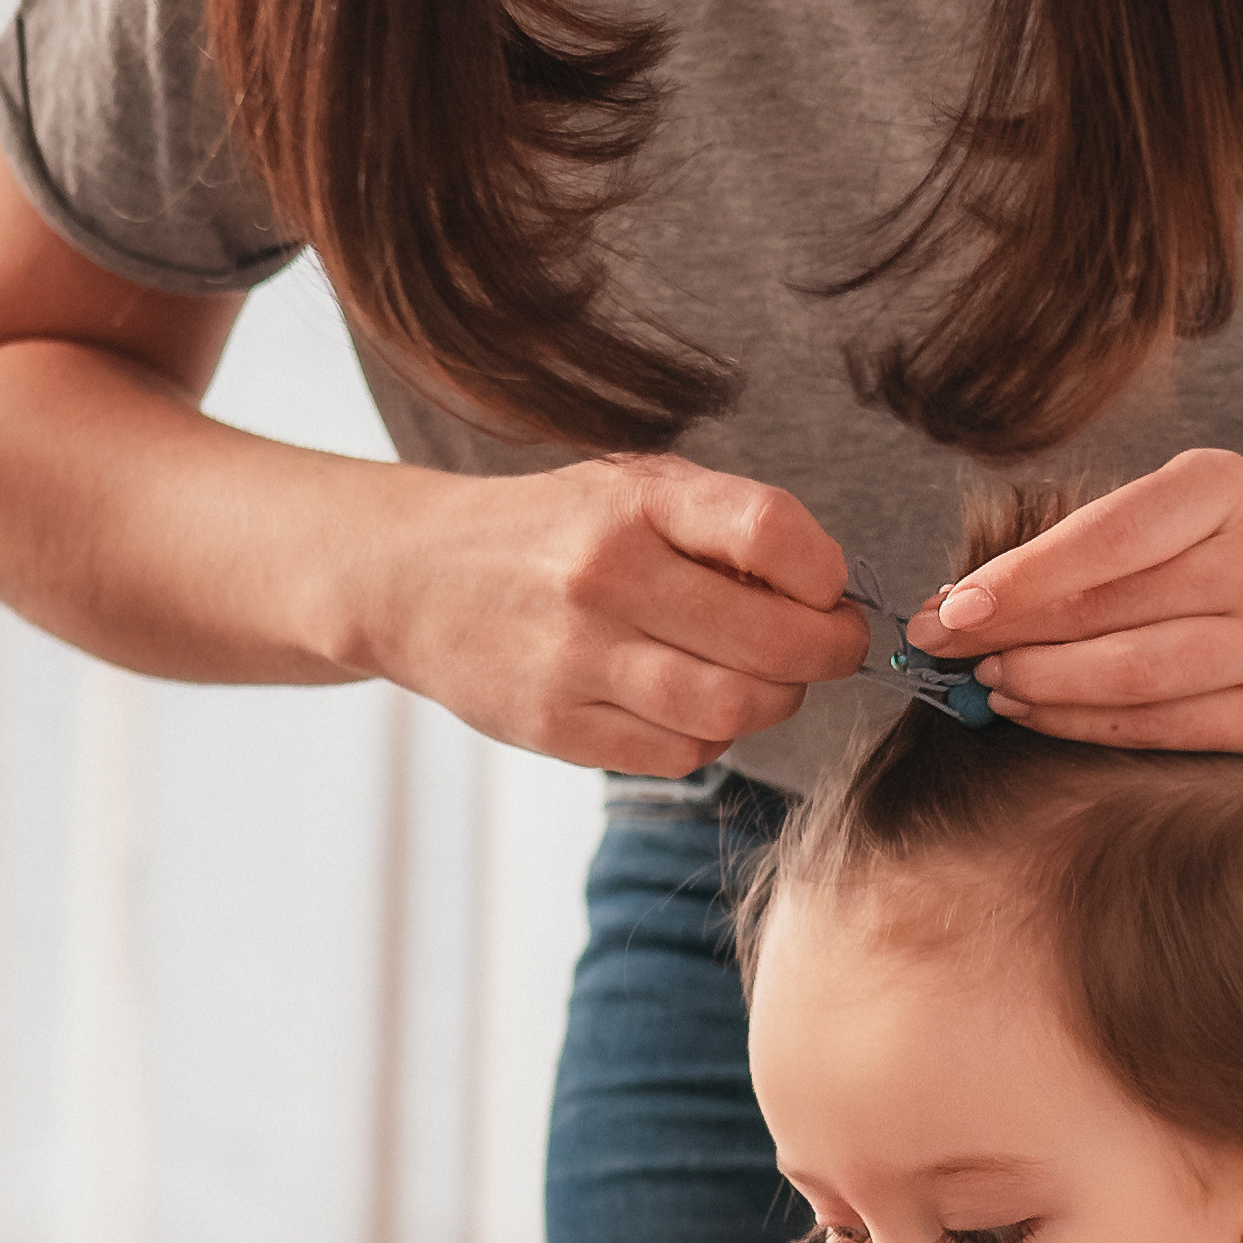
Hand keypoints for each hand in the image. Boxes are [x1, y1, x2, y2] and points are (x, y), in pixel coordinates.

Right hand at [357, 452, 868, 773]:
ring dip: (775, 703)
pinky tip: (693, 707)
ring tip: (766, 681)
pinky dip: (710, 738)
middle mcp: (604, 576)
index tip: (828, 588)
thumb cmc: (548, 532)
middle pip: (772, 642)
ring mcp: (576, 658)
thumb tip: (829, 592)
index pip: (771, 533)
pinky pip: (679, 753)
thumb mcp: (629, 489)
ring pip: (732, 710)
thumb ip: (724, 526)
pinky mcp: (555, 726)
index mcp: (633, 501)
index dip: (826, 574)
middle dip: (827, 654)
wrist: (412, 577)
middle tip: (830, 648)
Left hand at [907, 447, 1242, 749]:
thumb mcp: (1180, 502)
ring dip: (1041, 687)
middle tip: (943, 652)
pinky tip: (1036, 711)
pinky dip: (1084, 724)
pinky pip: (1161, 729)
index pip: (1105, 541)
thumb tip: (963, 604)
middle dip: (1009, 636)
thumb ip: (1088, 543)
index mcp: (1230, 487)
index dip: (1018, 581)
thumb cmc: (1237, 536)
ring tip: (986, 685)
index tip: (948, 609)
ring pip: (1132, 681)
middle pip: (1110, 614)